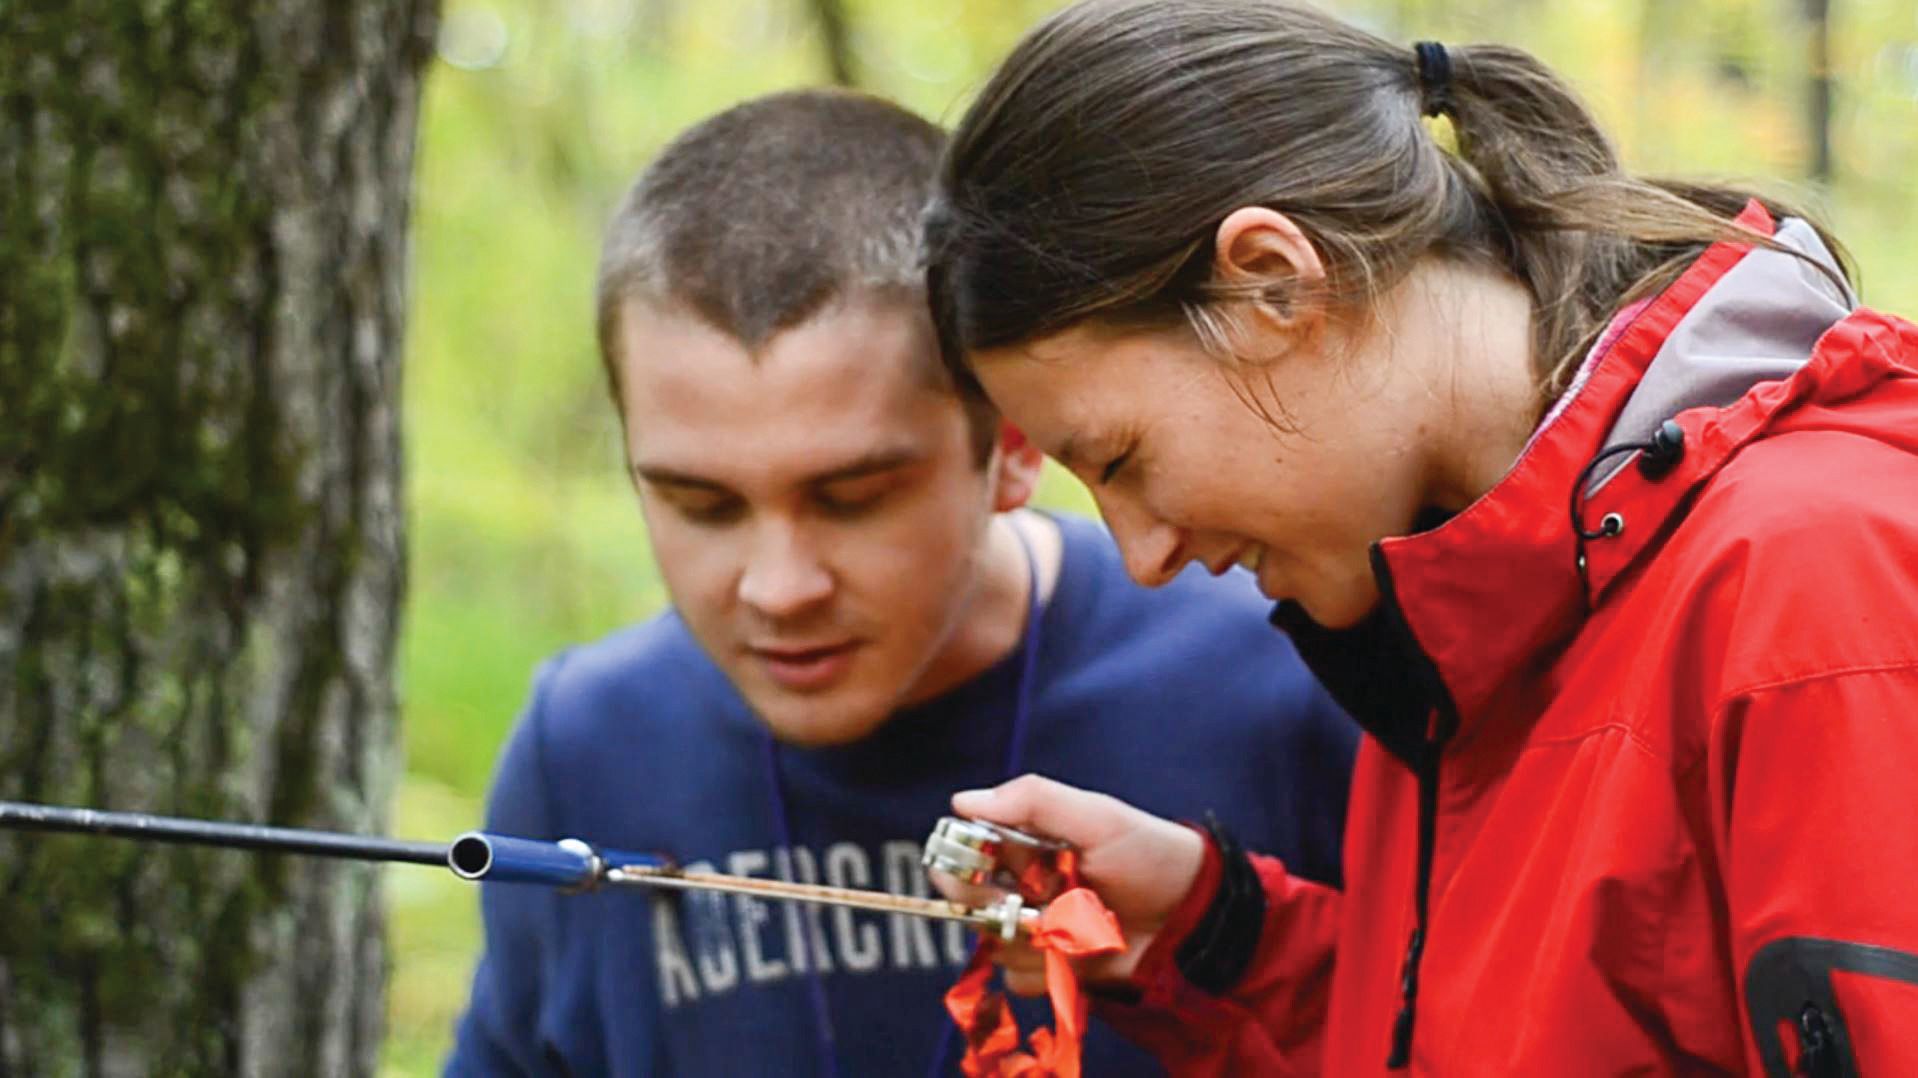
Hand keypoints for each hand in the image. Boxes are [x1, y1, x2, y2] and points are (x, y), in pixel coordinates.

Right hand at [931, 774, 1205, 996]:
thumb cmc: (1150, 854)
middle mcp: (1022, 885)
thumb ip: (1033, 801)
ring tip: (1069, 927)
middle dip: (984, 901)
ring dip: (1023, 938)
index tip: (982, 862)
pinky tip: (1074, 956)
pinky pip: (1017, 978)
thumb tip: (961, 801)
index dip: (963, 857)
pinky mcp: (1050, 970)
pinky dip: (1041, 971)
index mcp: (1027, 843)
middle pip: (966, 897)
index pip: (967, 848)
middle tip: (1018, 901)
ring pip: (990, 941)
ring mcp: (1035, 929)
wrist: (1194, 916)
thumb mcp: (1097, 817)